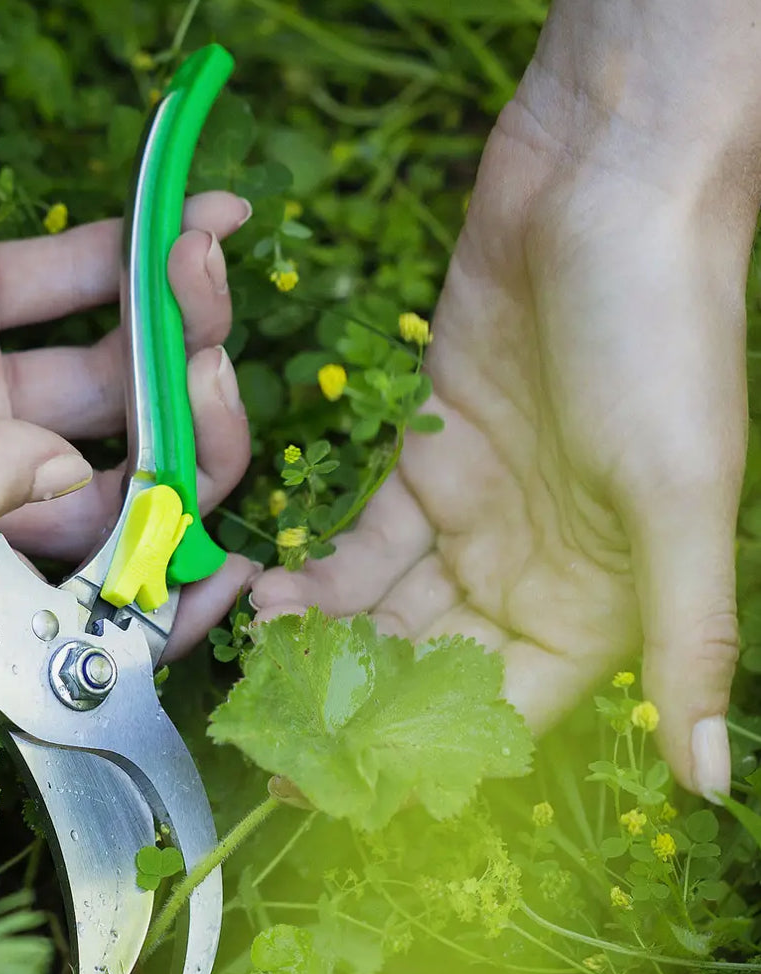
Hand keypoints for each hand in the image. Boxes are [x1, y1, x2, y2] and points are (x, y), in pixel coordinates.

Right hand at [0, 35, 254, 655]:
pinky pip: (78, 289)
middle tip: (213, 361)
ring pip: (103, 377)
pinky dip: (138, 255)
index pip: (46, 584)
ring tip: (200, 252)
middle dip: (176, 427)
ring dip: (172, 324)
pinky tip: (201, 209)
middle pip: (99, 478)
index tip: (231, 572)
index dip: (142, 591)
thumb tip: (62, 488)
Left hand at [250, 93, 754, 796]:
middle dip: (353, 708)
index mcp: (601, 602)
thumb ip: (688, 640)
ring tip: (260, 664)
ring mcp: (476, 515)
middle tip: (274, 740)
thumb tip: (713, 783)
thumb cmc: (665, 335)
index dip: (426, 759)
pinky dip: (317, 573)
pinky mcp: (427, 457)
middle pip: (429, 671)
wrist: (608, 183)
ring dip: (324, 645)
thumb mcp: (684, 497)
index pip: (501, 711)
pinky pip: (363, 542)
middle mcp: (535, 571)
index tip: (344, 790)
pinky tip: (269, 594)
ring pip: (386, 612)